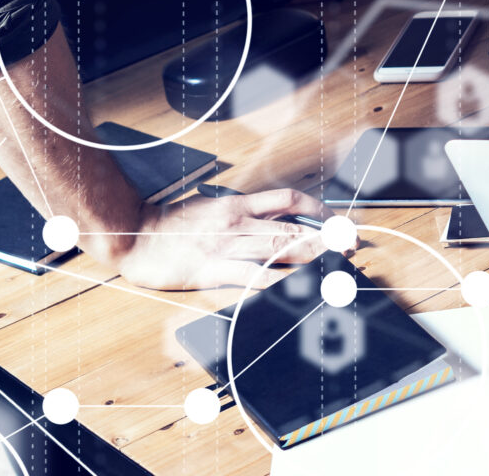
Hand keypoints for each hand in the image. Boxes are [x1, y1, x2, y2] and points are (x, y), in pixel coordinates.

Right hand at [111, 187, 332, 290]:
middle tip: (353, 244)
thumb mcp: (210, 207)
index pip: (288, 200)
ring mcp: (228, 246)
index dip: (318, 209)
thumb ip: (240, 213)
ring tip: (337, 264)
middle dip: (327, 237)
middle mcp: (238, 222)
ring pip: (280, 249)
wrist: (136, 236)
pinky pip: (252, 277)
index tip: (337, 220)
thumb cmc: (171, 224)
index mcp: (238, 204)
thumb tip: (270, 217)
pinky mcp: (214, 270)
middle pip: (293, 227)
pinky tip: (296, 289)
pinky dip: (277, 283)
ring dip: (312, 257)